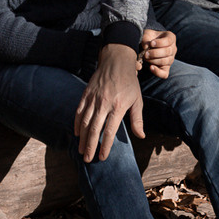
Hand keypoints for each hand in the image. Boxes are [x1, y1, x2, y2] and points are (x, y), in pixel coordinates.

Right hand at [75, 43, 145, 163]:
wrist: (117, 60)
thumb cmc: (129, 82)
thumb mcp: (137, 100)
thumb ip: (137, 119)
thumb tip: (141, 136)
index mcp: (118, 106)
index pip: (109, 131)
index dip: (105, 146)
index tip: (102, 157)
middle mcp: (104, 103)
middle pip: (94, 129)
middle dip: (90, 146)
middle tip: (87, 159)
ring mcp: (93, 98)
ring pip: (85, 122)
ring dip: (82, 138)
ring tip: (81, 150)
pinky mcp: (86, 93)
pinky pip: (79, 111)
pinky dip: (77, 123)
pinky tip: (77, 133)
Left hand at [141, 28, 176, 77]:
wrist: (147, 46)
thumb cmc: (149, 38)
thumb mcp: (147, 34)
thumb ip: (145, 38)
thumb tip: (146, 46)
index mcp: (171, 38)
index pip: (168, 41)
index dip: (160, 43)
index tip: (151, 43)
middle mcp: (173, 49)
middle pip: (167, 52)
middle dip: (155, 53)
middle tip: (146, 53)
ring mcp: (170, 59)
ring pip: (165, 61)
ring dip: (154, 60)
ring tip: (146, 57)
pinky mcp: (166, 69)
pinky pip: (164, 74)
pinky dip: (157, 72)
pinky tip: (151, 67)